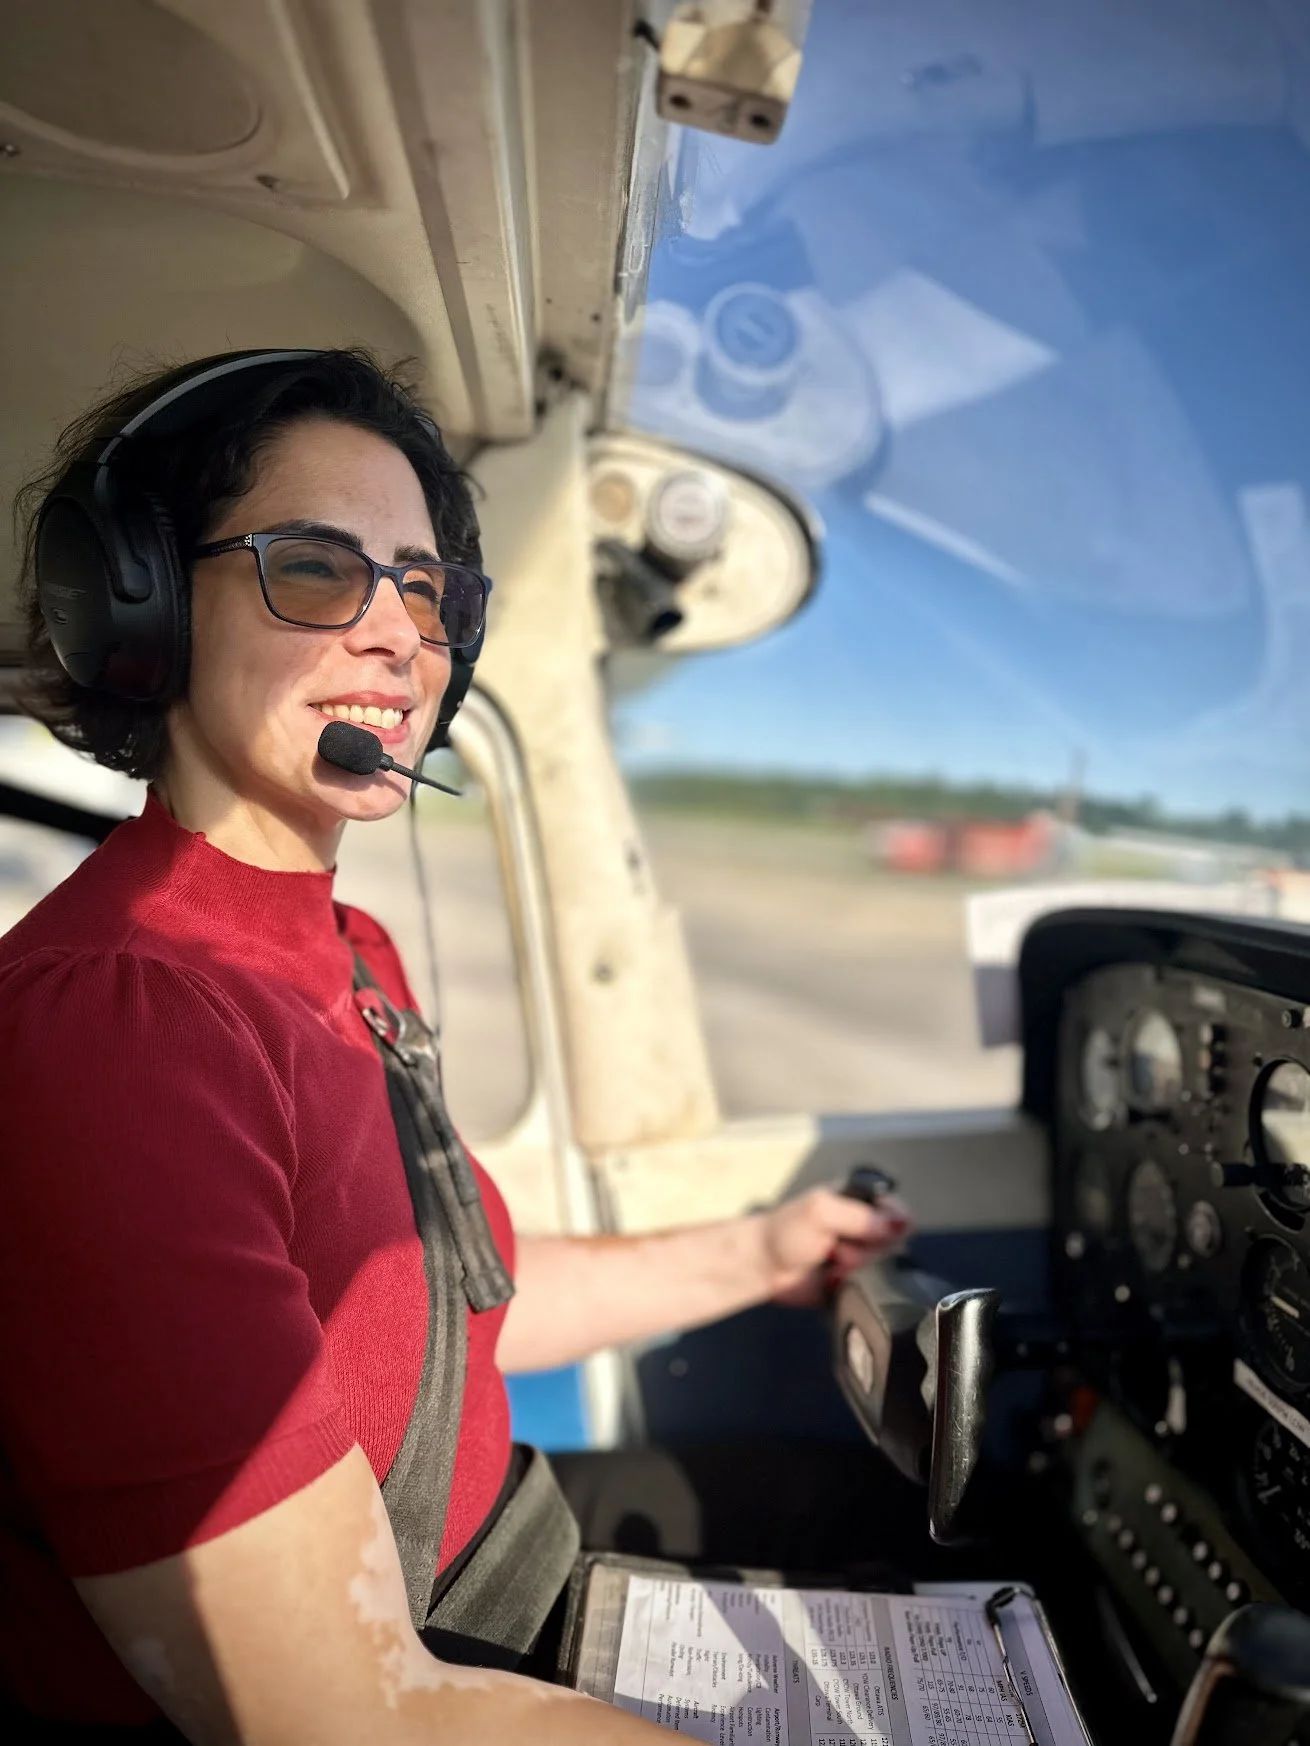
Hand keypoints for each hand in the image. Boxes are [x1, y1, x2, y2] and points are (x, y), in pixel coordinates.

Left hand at [759, 1186, 910, 1308]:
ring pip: (887, 1269)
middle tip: (838, 1249)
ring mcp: (862, 1259)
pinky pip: (874, 1290)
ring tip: (832, 1265)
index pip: (897, 1209)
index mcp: (859, 1203)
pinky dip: (857, 1288)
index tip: (884, 1233)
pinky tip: (835, 1282)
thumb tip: (900, 1226)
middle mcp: (866, 1230)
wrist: (762, 1266)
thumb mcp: (821, 1210)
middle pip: (896, 1243)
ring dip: (860, 1269)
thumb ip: (859, 1216)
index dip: (896, 1221)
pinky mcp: (857, 1284)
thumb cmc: (787, 1230)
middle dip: (870, 1249)